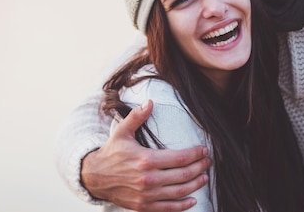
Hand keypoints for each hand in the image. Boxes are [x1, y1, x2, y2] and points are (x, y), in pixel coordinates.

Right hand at [81, 99, 211, 211]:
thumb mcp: (122, 132)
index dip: (195, 154)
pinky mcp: (143, 207)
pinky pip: (168, 208)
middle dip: (200, 168)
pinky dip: (183, 205)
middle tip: (208, 162)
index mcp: (146, 160)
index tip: (204, 150)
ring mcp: (147, 195)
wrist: (95, 177)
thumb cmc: (111, 152)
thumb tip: (150, 102)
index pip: (179, 158)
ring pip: (179, 192)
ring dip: (196, 185)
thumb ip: (137, 116)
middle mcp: (149, 179)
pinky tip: (193, 199)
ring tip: (204, 177)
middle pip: (183, 175)